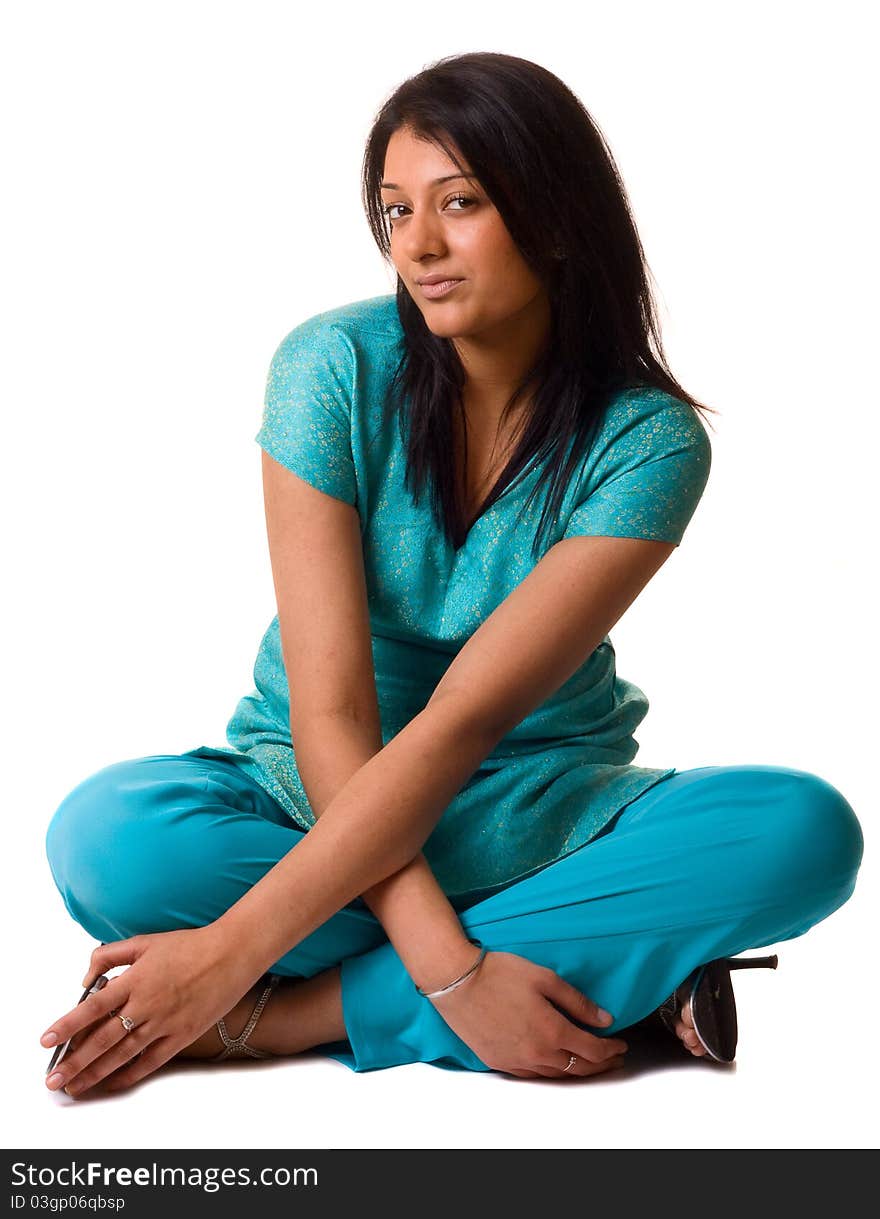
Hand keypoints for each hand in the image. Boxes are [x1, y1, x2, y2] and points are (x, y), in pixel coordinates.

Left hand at [40, 926, 259, 1097]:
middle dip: (74, 1062)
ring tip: (76, 1087)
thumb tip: (87, 978)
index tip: (47, 1041)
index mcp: (135, 979)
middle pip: (103, 1039)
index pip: (92, 1007)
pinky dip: (129, 1074)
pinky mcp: (182, 1035)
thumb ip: (110, 955)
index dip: (67, 1026)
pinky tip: (113, 1082)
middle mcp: (146, 1004)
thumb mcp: (145, 941)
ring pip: (123, 1055)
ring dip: (96, 1074)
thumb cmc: (189, 945)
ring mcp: (165, 1023)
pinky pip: (150, 1061)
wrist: (231, 954)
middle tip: (54, 1080)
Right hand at [427, 949, 627, 1078]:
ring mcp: (516, 1061)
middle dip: (600, 1065)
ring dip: (577, 1070)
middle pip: (577, 1068)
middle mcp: (537, 1053)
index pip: (592, 1050)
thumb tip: (605, 1020)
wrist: (456, 981)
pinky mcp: (498, 1061)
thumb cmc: (500, 973)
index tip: (621, 1045)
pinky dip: (551, 1072)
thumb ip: (577, 1002)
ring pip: (556, 1074)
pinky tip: (555, 1065)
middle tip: (613, 1059)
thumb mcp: (545, 978)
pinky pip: (533, 1074)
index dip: (611, 1050)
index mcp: (552, 1032)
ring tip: (589, 1063)